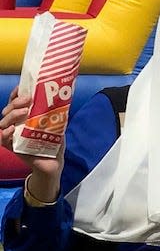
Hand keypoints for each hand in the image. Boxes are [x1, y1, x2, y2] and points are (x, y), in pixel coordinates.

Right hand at [0, 86, 62, 200]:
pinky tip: (11, 129)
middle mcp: (17, 124)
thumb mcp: (58, 125)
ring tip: (24, 111)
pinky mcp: (12, 147)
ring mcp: (13, 135)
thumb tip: (63, 99)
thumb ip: (57, 114)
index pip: (16, 103)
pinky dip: (5, 133)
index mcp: (26, 117)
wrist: (54, 163)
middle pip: (8, 110)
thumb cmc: (54, 142)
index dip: (16, 94)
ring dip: (12, 115)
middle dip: (16, 102)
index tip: (22, 88)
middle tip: (27, 99)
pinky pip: (3, 139)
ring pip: (3, 122)